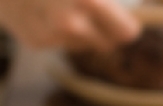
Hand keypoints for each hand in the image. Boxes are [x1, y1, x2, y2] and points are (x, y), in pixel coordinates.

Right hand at [0, 0, 140, 51]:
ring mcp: (49, 34)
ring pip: (82, 42)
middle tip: (94, 8)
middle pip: (107, 43)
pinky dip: (56, 27)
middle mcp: (68, 22)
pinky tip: (41, 6)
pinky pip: (59, 41)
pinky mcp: (33, 41)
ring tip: (60, 1)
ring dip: (80, 27)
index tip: (126, 19)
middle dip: (105, 28)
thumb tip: (129, 21)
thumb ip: (104, 1)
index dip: (127, 24)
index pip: (125, 32)